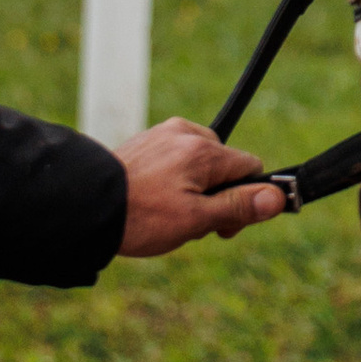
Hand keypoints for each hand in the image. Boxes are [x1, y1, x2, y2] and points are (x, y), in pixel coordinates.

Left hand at [115, 117, 287, 257]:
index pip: (250, 167)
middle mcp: (186, 133)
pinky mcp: (144, 141)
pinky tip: (152, 202)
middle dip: (216, 197)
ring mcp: (163, 134)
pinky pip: (174, 160)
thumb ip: (239, 206)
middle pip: (224, 166)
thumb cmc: (140, 217)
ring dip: (194, 190)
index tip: (224, 228)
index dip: (246, 200)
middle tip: (191, 227)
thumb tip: (278, 197)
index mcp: (204, 150)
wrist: (82, 207)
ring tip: (166, 216)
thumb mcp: (195, 219)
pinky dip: (172, 181)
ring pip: (198, 165)